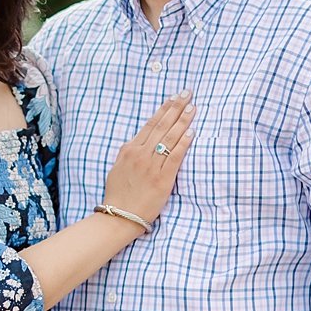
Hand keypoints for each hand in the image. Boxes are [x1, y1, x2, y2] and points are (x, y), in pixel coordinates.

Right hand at [102, 93, 195, 225]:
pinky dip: (183, 143)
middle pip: (162, 126)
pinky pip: (175, 157)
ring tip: (193, 107)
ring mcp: (151, 166)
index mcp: (129, 150)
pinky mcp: (162, 179)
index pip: (150, 124)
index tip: (174, 98)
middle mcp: (140, 154)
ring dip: (183, 121)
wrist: (119, 216)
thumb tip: (139, 143)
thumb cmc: (118, 195)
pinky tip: (191, 132)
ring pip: (170, 138)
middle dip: (177, 108)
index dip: (164, 109)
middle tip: (188, 93)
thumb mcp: (118, 168)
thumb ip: (129, 154)